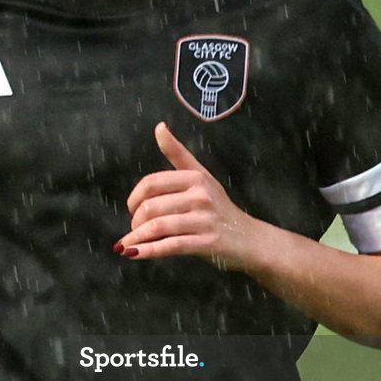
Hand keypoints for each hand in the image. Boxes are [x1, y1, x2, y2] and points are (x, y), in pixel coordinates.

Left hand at [116, 122, 253, 268]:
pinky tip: (133, 253)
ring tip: (129, 244)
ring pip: (157, 227)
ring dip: (136, 238)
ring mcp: (204, 220)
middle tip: (135, 229)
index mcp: (195, 177)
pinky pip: (170, 246)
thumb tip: (160, 127)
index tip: (132, 208)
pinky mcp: (207, 243)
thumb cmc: (220, 208)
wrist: (250, 239)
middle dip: (135, 221)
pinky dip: (147, 251)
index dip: (134, 197)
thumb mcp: (202, 176)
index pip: (151, 183)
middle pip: (151, 206)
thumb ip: (178, 154)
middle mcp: (200, 196)